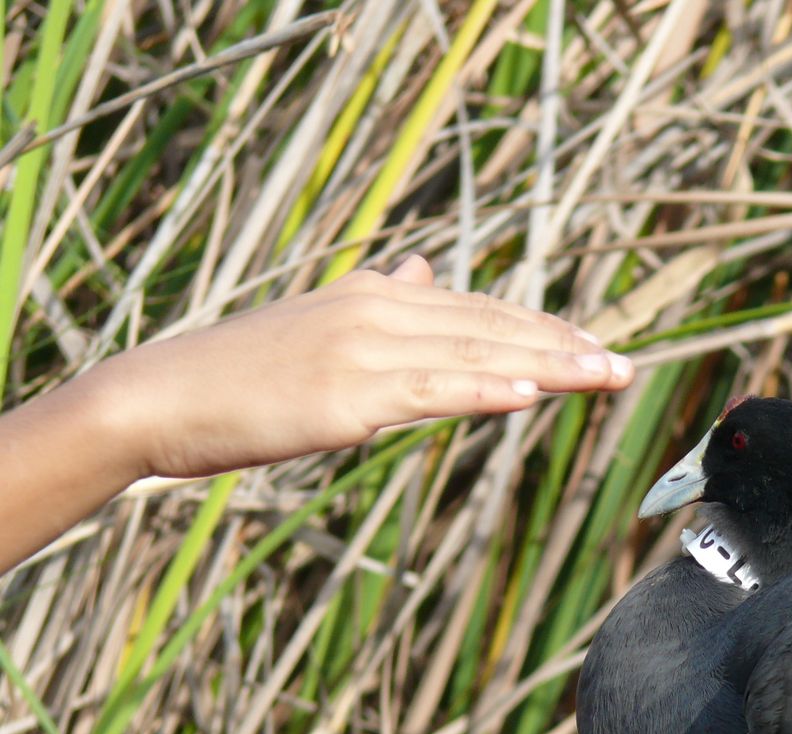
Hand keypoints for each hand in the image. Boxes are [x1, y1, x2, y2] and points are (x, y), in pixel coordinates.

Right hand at [75, 255, 633, 480]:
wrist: (162, 397)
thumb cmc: (240, 374)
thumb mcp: (319, 325)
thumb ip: (381, 302)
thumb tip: (425, 272)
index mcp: (376, 295)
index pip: (481, 310)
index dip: (544, 329)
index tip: (594, 346)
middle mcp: (379, 311)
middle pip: (492, 328)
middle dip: (564, 346)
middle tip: (623, 365)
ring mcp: (364, 352)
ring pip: (476, 357)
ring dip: (547, 366)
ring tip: (603, 375)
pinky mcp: (348, 396)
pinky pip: (431, 392)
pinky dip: (483, 390)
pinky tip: (529, 393)